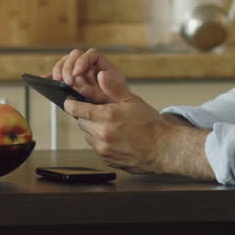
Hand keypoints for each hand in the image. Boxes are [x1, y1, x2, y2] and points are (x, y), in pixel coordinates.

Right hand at [49, 47, 123, 104]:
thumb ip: (111, 85)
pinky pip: (58, 75)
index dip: (83, 61)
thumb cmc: (118, 101)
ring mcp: (78, 72)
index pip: (92, 54)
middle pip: (75, 56)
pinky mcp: (69, 81)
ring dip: (59, 70)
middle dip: (68, 67)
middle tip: (67, 82)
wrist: (113, 112)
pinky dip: (50, 76)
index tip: (77, 73)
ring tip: (57, 82)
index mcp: (103, 65)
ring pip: (65, 63)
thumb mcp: (120, 94)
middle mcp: (89, 65)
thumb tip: (101, 75)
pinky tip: (44, 79)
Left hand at [64, 69, 213, 179]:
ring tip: (109, 124)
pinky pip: (95, 147)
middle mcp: (102, 134)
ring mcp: (103, 149)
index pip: (76, 109)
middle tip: (98, 111)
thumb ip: (114, 88)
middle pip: (81, 122)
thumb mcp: (133, 100)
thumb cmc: (151, 125)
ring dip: (92, 128)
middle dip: (86, 115)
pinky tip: (113, 136)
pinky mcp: (106, 159)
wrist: (163, 149)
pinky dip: (100, 141)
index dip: (72, 103)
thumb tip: (101, 75)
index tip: (70, 101)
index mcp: (106, 117)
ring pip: (87, 135)